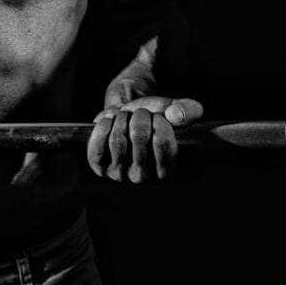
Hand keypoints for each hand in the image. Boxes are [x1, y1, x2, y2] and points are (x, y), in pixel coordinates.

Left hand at [87, 95, 202, 183]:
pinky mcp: (99, 165)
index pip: (163, 141)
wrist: (127, 110)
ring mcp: (119, 174)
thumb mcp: (175, 108)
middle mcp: (142, 176)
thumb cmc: (153, 115)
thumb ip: (188, 110)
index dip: (159, 121)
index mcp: (165, 169)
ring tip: (126, 118)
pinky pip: (98, 145)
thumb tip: (176, 115)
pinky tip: (110, 122)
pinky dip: (103, 127)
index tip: (158, 117)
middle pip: (139, 137)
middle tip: (141, 115)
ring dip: (122, 119)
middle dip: (139, 117)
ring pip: (118, 139)